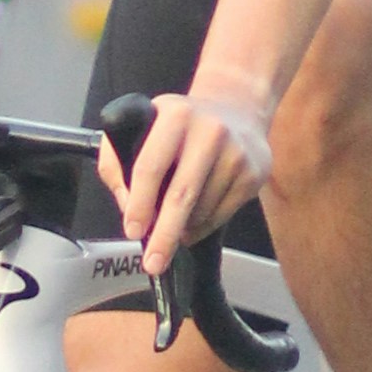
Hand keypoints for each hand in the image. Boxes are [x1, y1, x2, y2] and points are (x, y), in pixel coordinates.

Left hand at [101, 82, 272, 276]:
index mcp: (175, 115)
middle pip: (182, 196)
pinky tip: (196, 214)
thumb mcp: (143, 125)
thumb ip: (118, 161)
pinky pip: (221, 215)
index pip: (150, 166)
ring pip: (201, 210)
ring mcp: (236, 153)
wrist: (237, 109)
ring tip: (175, 219)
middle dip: (164, 235)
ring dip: (183, 227)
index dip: (139, 203)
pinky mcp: (254, 173)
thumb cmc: (181, 124)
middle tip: (153, 263)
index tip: (132, 230)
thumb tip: (126, 205)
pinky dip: (202, 225)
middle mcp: (210, 131)